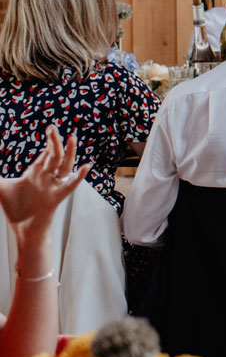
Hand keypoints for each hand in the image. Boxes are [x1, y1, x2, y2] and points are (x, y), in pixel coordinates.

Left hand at [0, 127, 89, 242]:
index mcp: (36, 173)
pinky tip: (86, 167)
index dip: (48, 141)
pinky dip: (79, 176)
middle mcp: (46, 177)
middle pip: (54, 155)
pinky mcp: (56, 198)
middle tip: (53, 128)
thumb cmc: (15, 208)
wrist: (23, 228)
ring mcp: (52, 186)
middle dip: (54, 141)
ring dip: (69, 153)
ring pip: (64, 166)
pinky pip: (70, 185)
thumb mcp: (1, 189)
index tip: (50, 128)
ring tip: (72, 138)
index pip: (45, 153)